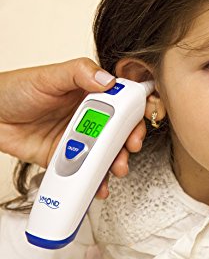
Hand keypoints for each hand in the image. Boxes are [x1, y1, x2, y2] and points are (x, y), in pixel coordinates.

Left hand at [0, 58, 146, 197]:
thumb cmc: (16, 90)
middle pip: (120, 130)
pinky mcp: (67, 158)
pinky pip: (86, 171)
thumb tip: (107, 80)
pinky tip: (99, 185)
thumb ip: (79, 73)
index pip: (122, 101)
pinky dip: (95, 181)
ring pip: (107, 153)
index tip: (142, 118)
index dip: (136, 110)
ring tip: (116, 168)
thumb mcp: (49, 75)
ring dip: (116, 163)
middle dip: (130, 141)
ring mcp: (80, 138)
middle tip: (130, 147)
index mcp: (91, 93)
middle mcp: (89, 116)